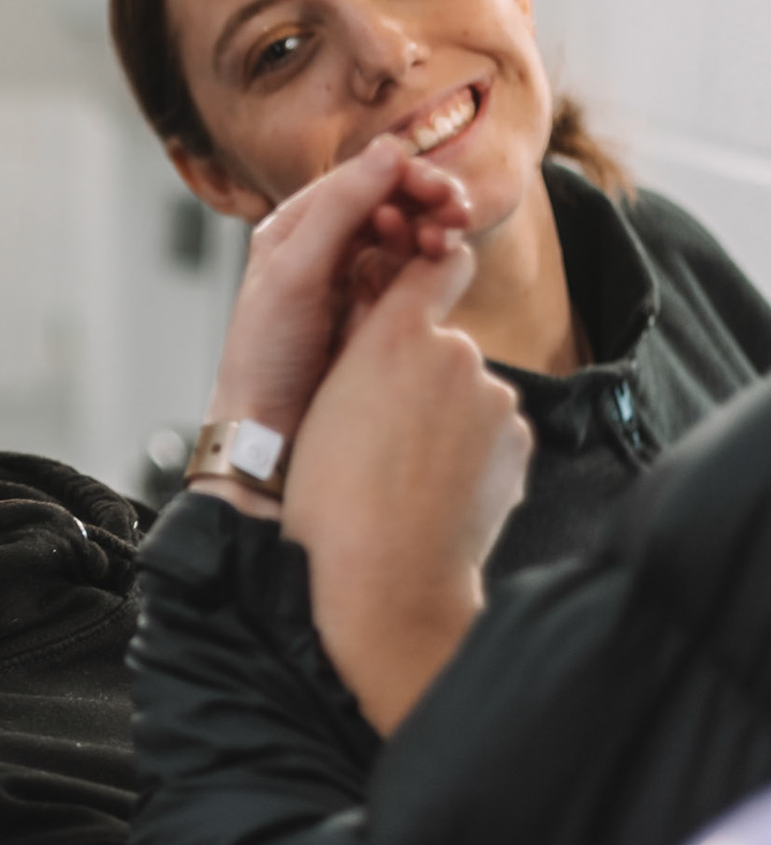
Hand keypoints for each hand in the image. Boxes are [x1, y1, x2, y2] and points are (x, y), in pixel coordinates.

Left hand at [202, 138, 471, 484]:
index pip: (359, 179)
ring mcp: (356, 279)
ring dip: (434, 228)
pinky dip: (436, 264)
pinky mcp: (382, 312)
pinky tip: (439, 267)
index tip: (435, 189)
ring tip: (442, 240)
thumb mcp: (294, 275)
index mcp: (294, 227)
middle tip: (455, 213)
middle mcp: (326, 246)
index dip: (401, 175)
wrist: (268, 434)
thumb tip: (389, 149)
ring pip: (410, 235)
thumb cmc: (264, 356)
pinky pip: (419, 274)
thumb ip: (340, 211)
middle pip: (391, 201)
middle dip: (426, 199)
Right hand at [282, 243, 532, 732]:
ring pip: (468, 392)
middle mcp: (456, 353)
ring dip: (444, 415)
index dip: (429, 270)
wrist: (387, 577)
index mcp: (396, 335)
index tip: (425, 277)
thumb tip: (398, 330)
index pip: (434, 267)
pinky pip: (491, 431)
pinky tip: (434, 485)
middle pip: (444, 345)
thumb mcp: (326, 402)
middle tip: (381, 425)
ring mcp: (496, 400)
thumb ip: (368, 348)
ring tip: (404, 465)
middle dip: (421, 372)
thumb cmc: (334, 495)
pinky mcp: (519, 443)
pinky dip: (468, 450)